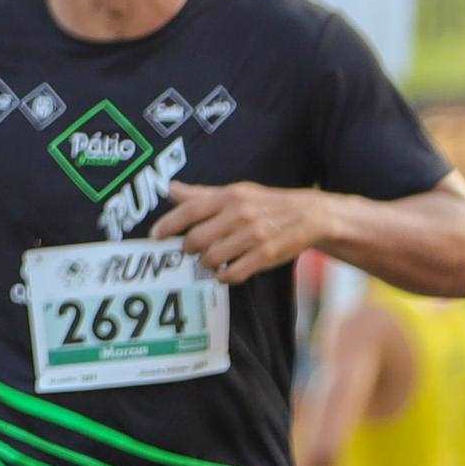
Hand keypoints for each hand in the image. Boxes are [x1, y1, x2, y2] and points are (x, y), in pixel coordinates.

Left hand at [147, 179, 335, 283]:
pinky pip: (232, 273)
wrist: (309, 215)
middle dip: (190, 250)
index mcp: (229, 197)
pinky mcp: (265, 255)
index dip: (169, 225)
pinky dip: (224, 276)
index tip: (155, 236)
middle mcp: (239, 214)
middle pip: (196, 240)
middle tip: (193, 251)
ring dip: (207, 264)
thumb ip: (201, 195)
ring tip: (212, 260)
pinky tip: (225, 272)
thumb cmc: (266, 204)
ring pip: (212, 259)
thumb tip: (170, 189)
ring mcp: (252, 235)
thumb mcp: (235, 193)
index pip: (190, 210)